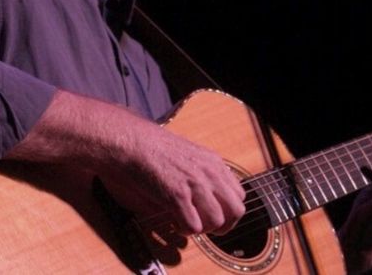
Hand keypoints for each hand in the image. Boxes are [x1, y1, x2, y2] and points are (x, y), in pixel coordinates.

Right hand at [96, 115, 246, 235]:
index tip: (211, 213)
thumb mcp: (189, 155)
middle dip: (222, 225)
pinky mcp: (177, 194)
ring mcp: (195, 183)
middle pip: (236, 211)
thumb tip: (210, 202)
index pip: (239, 195)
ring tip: (186, 221)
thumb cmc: (153, 148)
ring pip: (217, 222)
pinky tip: (174, 220)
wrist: (132, 141)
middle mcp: (209, 172)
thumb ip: (204, 174)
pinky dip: (185, 230)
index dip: (227, 210)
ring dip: (203, 229)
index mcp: (214, 162)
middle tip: (203, 224)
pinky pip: (194, 227)